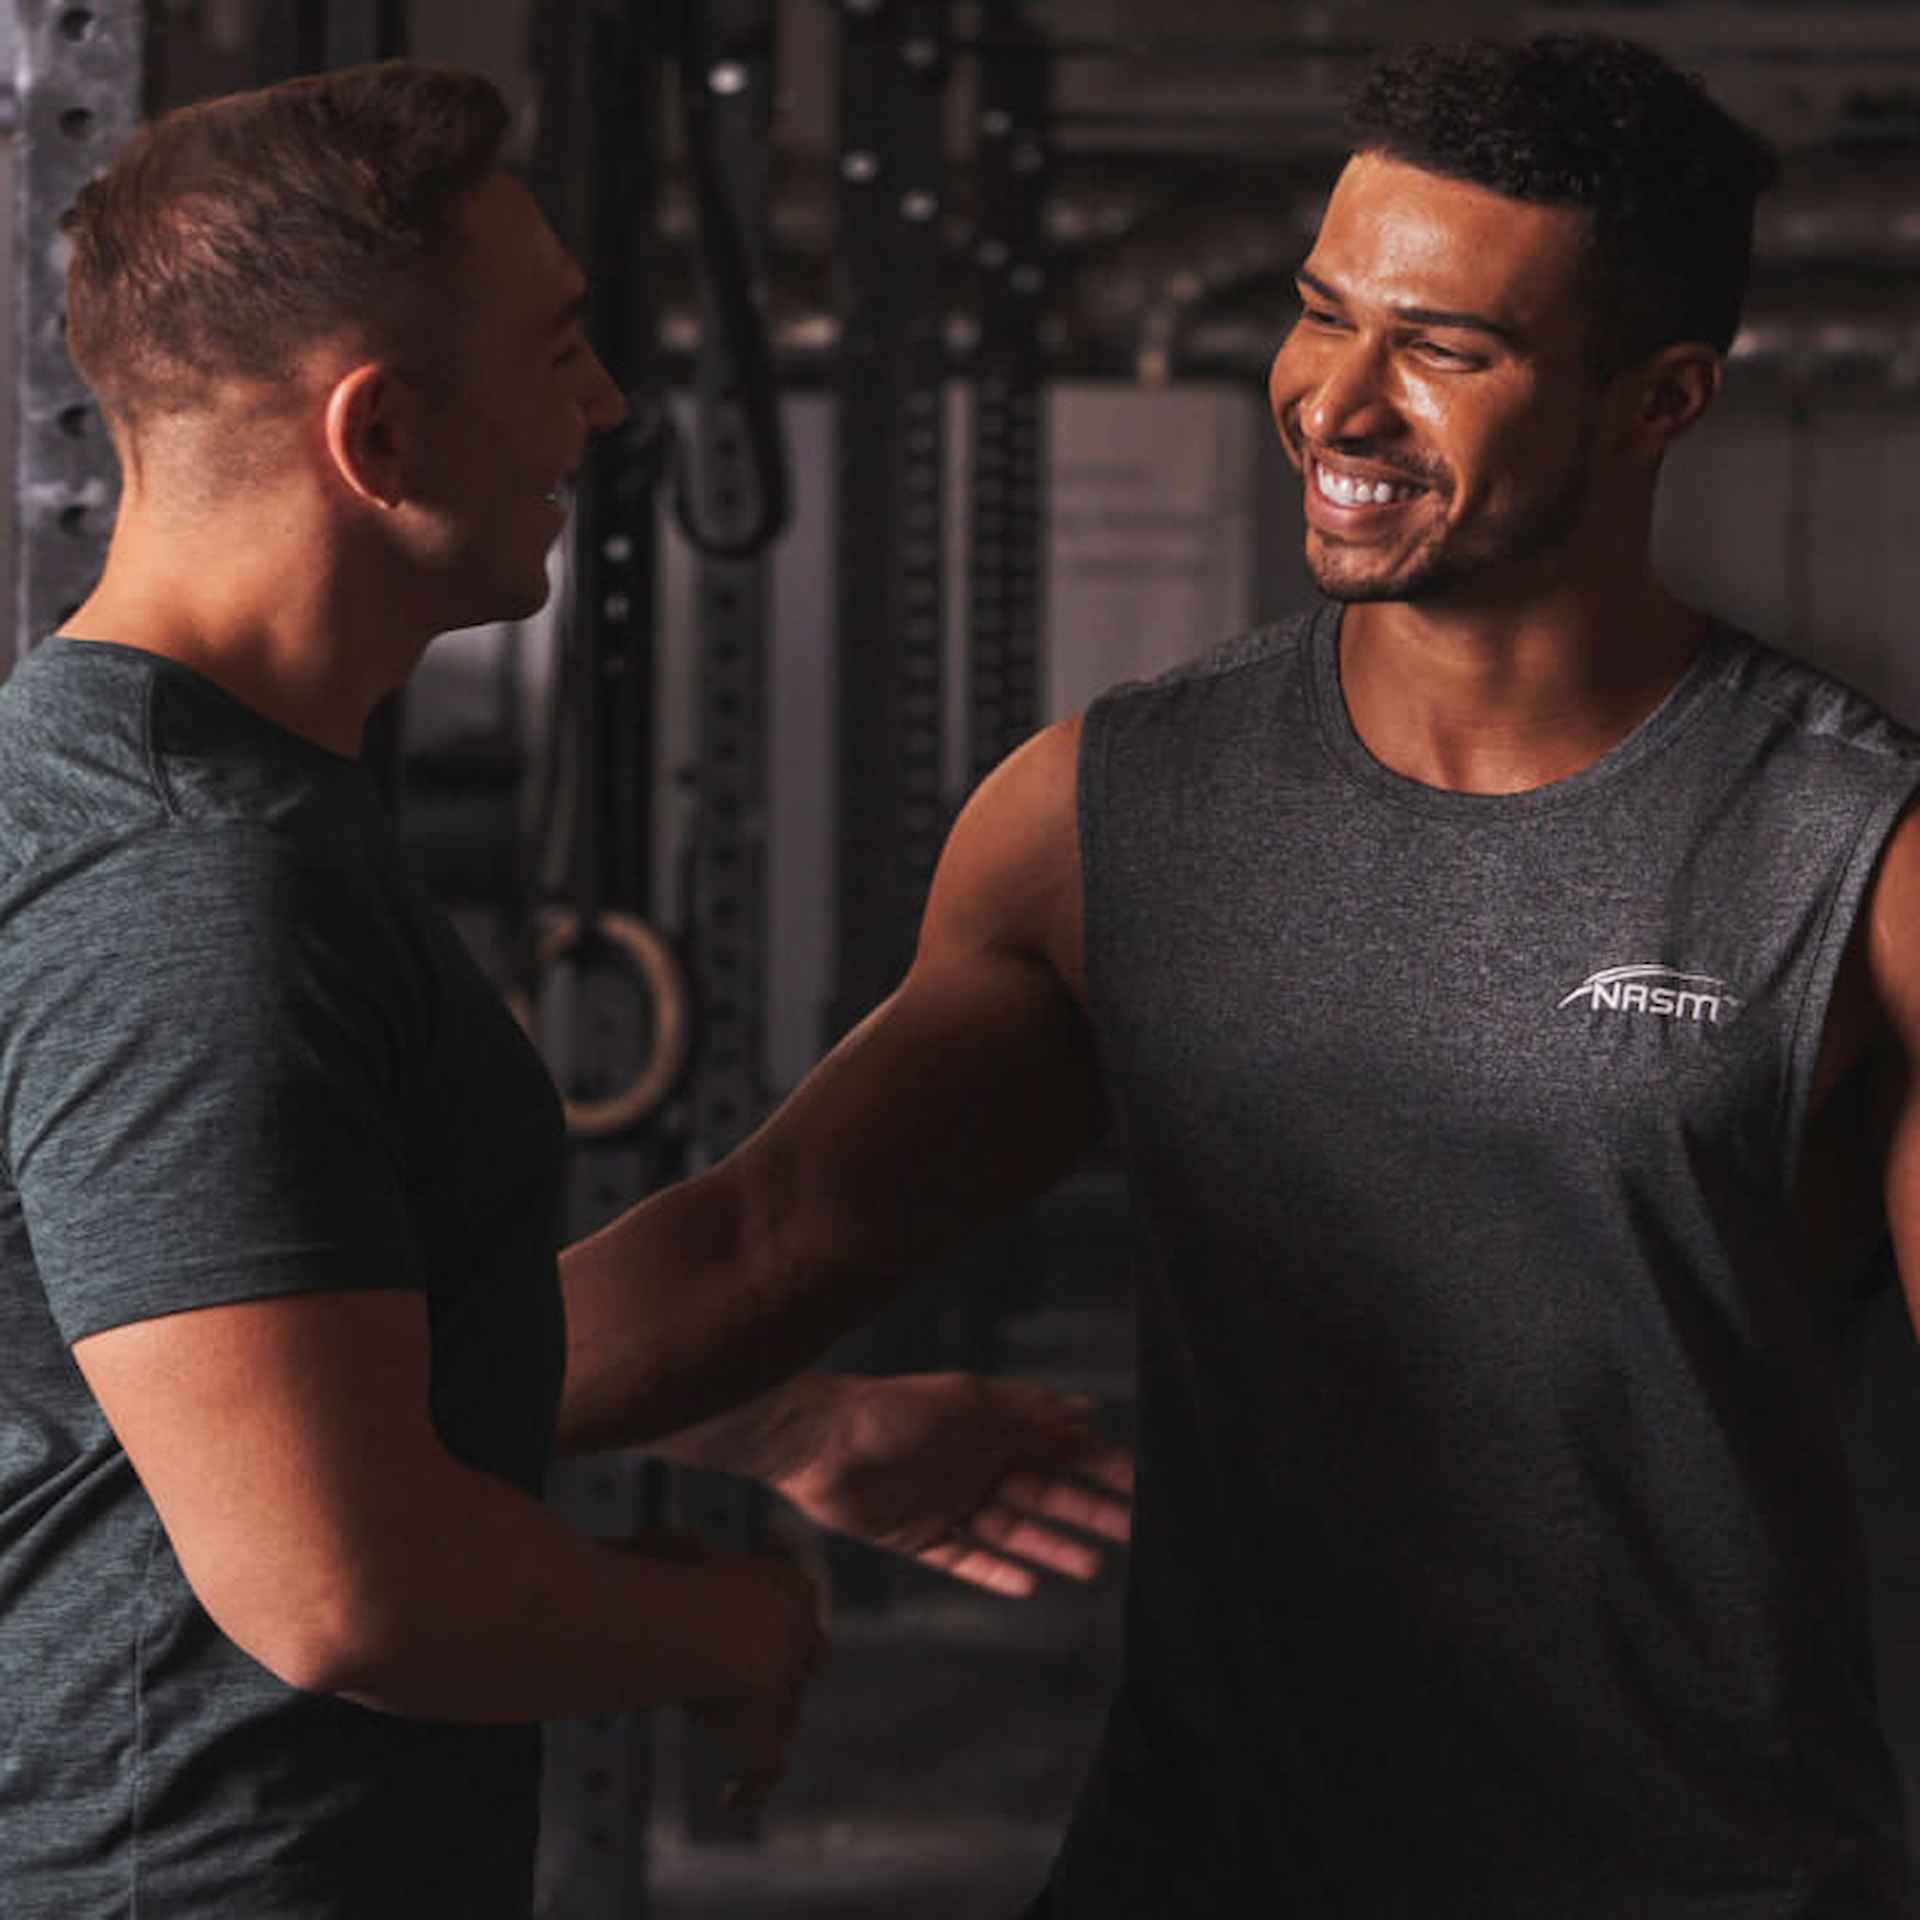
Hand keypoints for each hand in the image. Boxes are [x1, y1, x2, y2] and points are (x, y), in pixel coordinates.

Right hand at [680, 1547, 827, 1808]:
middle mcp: (801, 1638)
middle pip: (807, 1657)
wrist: (708, 1629)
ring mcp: (787, 1691)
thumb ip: (672, 1549)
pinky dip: (751, 1783)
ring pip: (786, 1711)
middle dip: (789, 1666)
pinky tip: (733, 1797)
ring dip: (767, 1718)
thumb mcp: (670, 1547)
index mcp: (791, 1588)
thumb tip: (655, 1542)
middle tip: (757, 1677)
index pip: (798, 1601)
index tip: (753, 1622)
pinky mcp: (765, 1737)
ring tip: (731, 1721)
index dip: (781, 1615)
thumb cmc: (678, 1578)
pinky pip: (765, 1766)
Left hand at [771, 1372, 1133, 1597]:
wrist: (818, 1442)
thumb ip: (1028, 1408)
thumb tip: (1089, 1410)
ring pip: (1012, 1532)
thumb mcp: (968, 1400)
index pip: (1058, 1449)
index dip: (1099, 1465)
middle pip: (1044, 1494)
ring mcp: (950, 1504)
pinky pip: (966, 1561)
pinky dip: (996, 1573)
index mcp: (992, 1428)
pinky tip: (1029, 1585)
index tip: (1142, 1483)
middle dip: (1088, 1511)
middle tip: (1135, 1531)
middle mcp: (977, 1466)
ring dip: (1051, 1547)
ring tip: (1092, 1565)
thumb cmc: (895, 1410)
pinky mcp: (919, 1538)